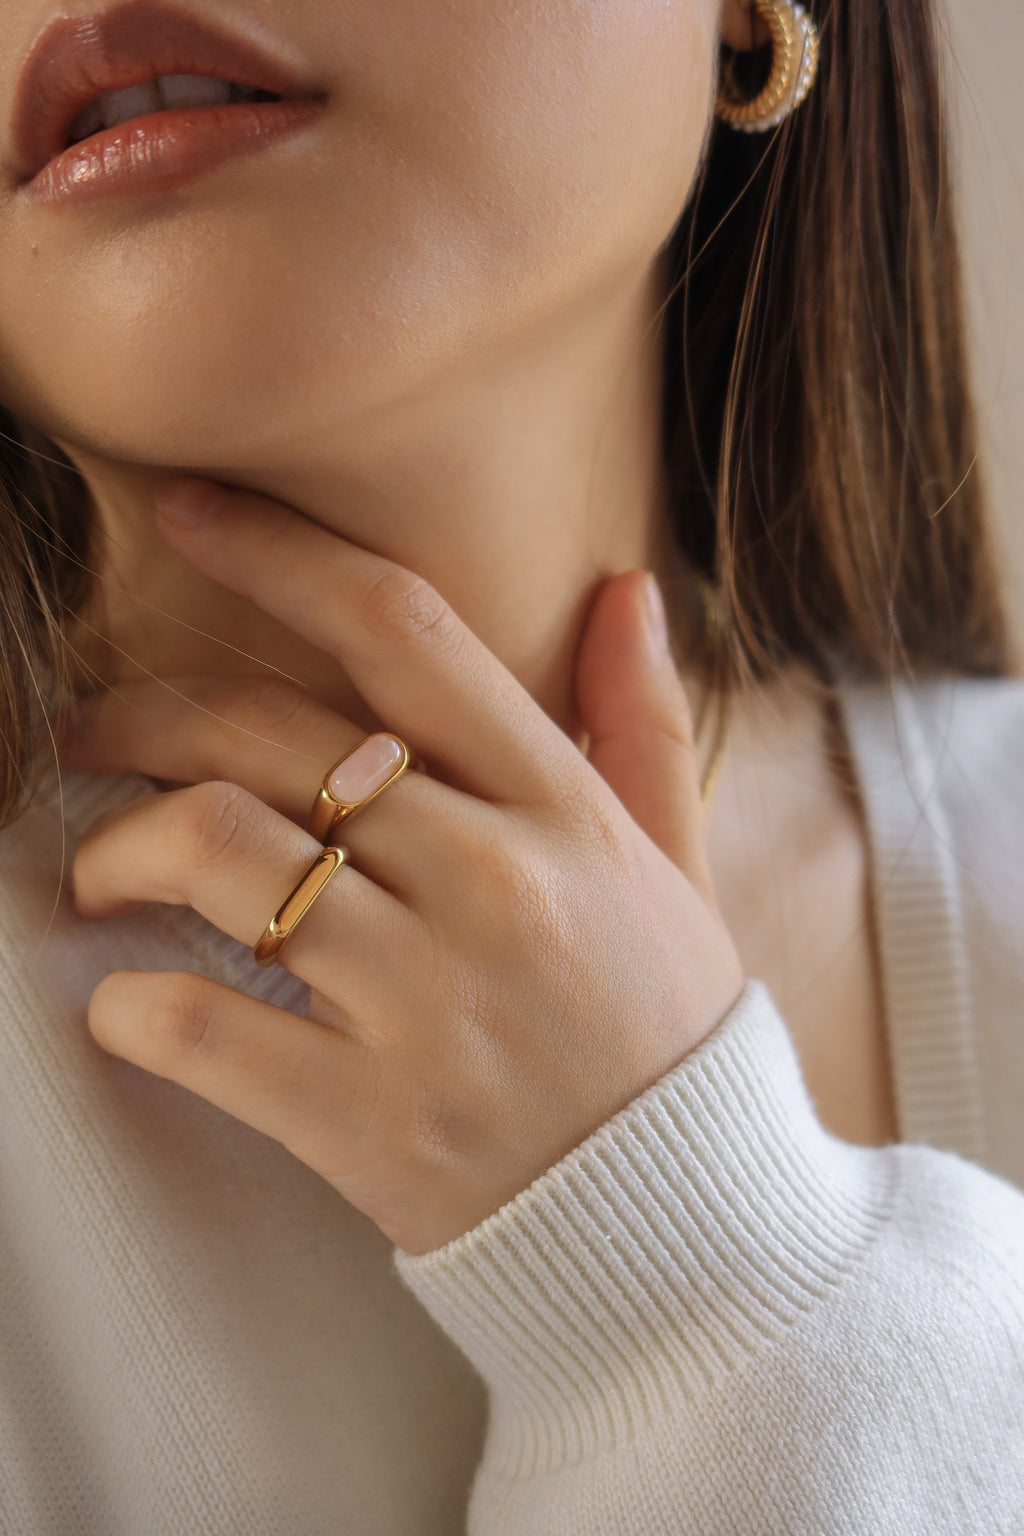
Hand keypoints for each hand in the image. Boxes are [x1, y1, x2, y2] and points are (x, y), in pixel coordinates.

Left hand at [55, 477, 743, 1255]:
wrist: (683, 1223)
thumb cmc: (668, 1028)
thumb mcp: (674, 867)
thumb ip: (641, 725)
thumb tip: (627, 592)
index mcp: (561, 809)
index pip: (402, 632)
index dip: (277, 552)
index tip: (186, 513)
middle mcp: (489, 881)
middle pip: (266, 735)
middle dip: (143, 715)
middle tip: (91, 734)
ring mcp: (424, 1000)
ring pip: (213, 854)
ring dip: (117, 849)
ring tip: (94, 872)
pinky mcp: (365, 1116)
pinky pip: (197, 1024)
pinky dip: (127, 1005)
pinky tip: (123, 1000)